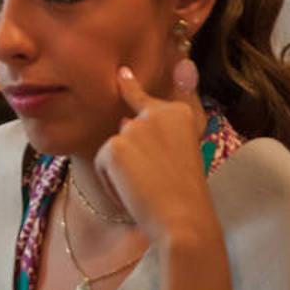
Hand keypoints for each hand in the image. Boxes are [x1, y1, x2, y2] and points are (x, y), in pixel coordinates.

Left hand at [93, 61, 213, 242]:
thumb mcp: (184, 149)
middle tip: (155, 175)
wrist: (183, 218)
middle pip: (126, 130)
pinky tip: (133, 193)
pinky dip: (112, 182)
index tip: (121, 71)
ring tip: (148, 188)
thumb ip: (164, 122)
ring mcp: (133, 128)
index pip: (146, 96)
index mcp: (178, 113)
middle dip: (130, 155)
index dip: (130, 85)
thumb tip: (150, 94)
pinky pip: (102, 165)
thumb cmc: (186, 191)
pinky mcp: (114, 147)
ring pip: (114, 148)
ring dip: (123, 171)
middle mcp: (156, 114)